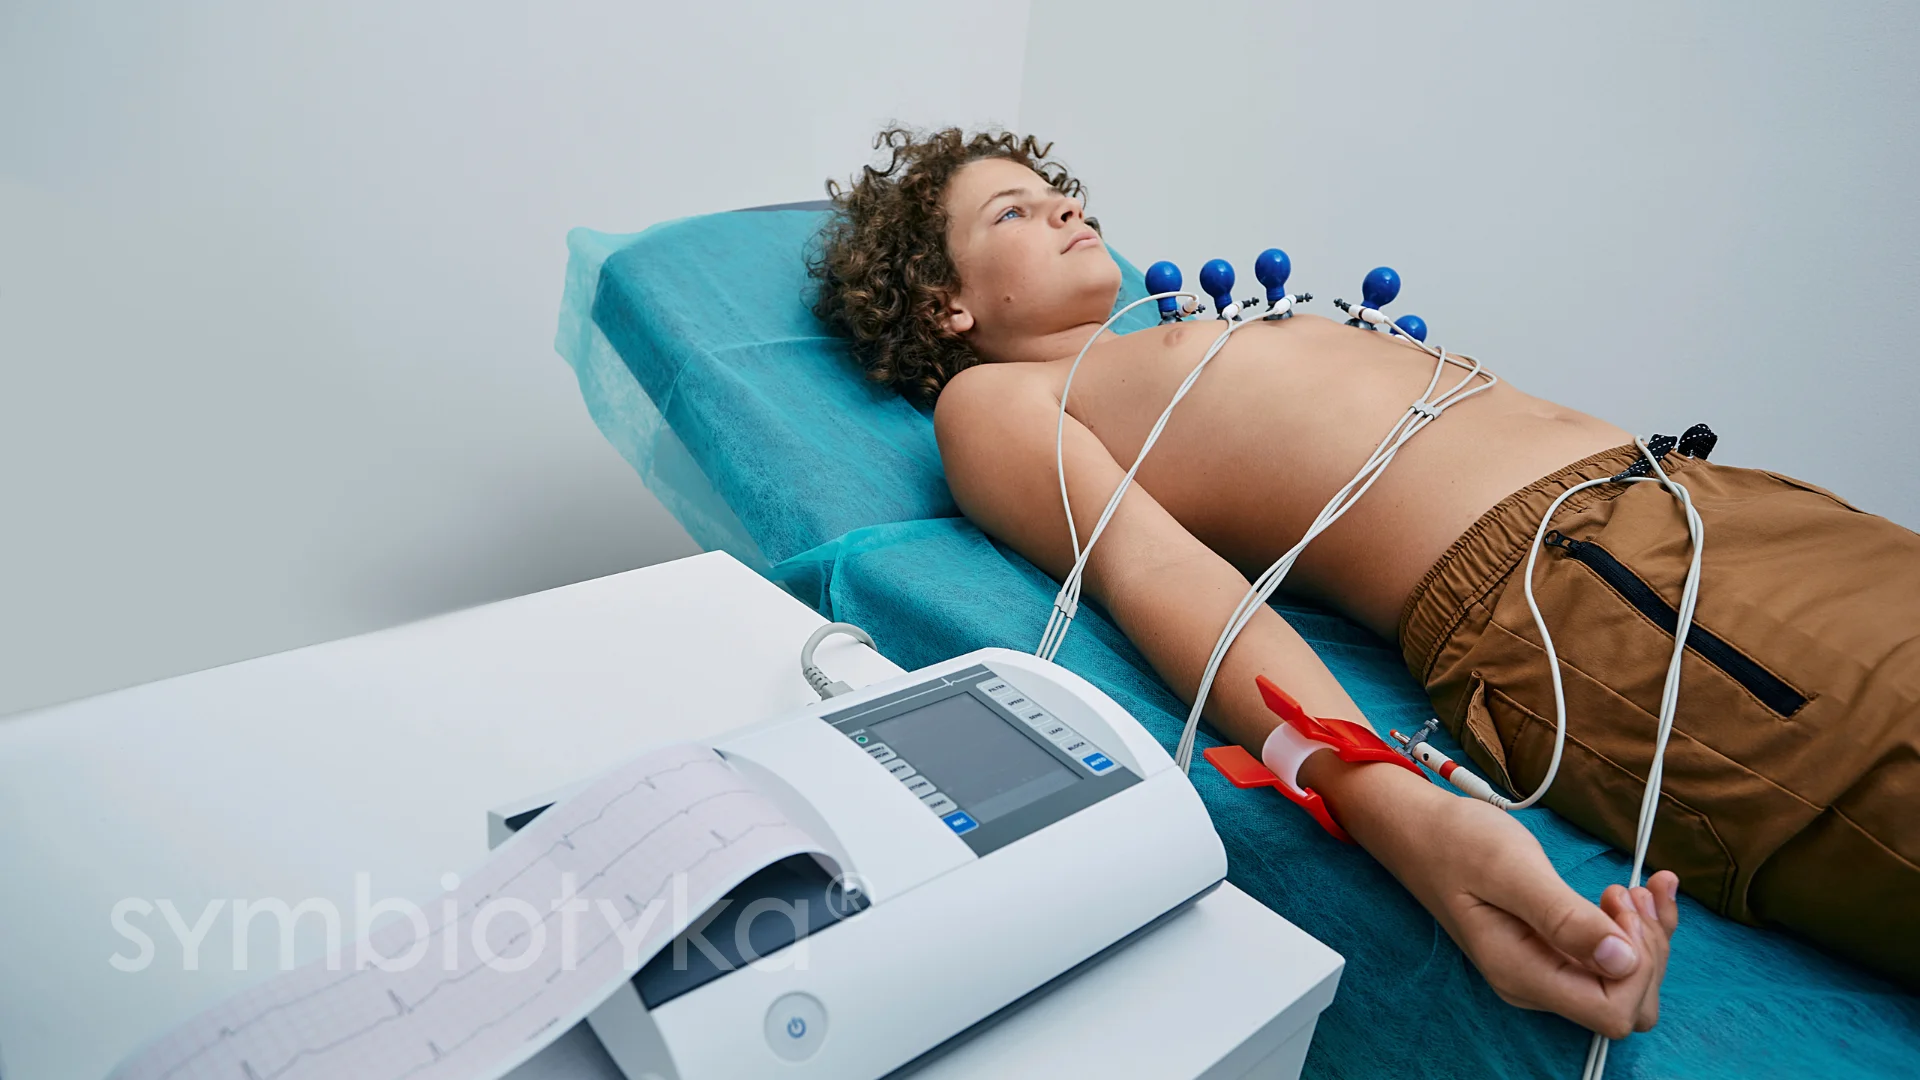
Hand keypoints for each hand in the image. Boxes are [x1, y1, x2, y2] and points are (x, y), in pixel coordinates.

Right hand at [1393, 792, 1680, 1037]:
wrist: (1424, 833)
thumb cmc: (1458, 843)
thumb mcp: (1510, 870)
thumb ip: (1563, 917)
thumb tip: (1622, 961)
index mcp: (1522, 974)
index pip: (1612, 1011)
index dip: (1636, 965)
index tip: (1617, 905)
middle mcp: (1536, 985)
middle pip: (1627, 1004)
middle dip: (1647, 950)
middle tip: (1628, 891)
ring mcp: (1545, 972)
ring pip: (1626, 984)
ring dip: (1645, 938)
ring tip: (1630, 888)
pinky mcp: (1552, 954)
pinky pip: (1610, 960)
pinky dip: (1637, 927)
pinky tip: (1638, 889)